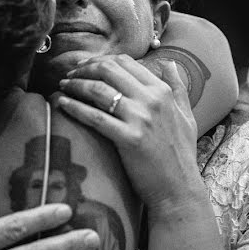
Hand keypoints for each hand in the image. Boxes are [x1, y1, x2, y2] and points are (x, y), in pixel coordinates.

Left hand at [56, 54, 203, 217]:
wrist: (179, 189)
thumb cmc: (181, 155)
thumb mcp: (187, 115)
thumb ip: (178, 87)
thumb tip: (170, 63)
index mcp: (163, 92)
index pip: (126, 63)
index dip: (101, 60)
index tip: (84, 66)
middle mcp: (152, 100)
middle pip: (109, 70)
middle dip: (84, 69)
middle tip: (69, 75)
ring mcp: (140, 119)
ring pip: (99, 90)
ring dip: (76, 84)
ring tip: (62, 87)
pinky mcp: (129, 138)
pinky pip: (95, 117)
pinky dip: (75, 107)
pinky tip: (61, 103)